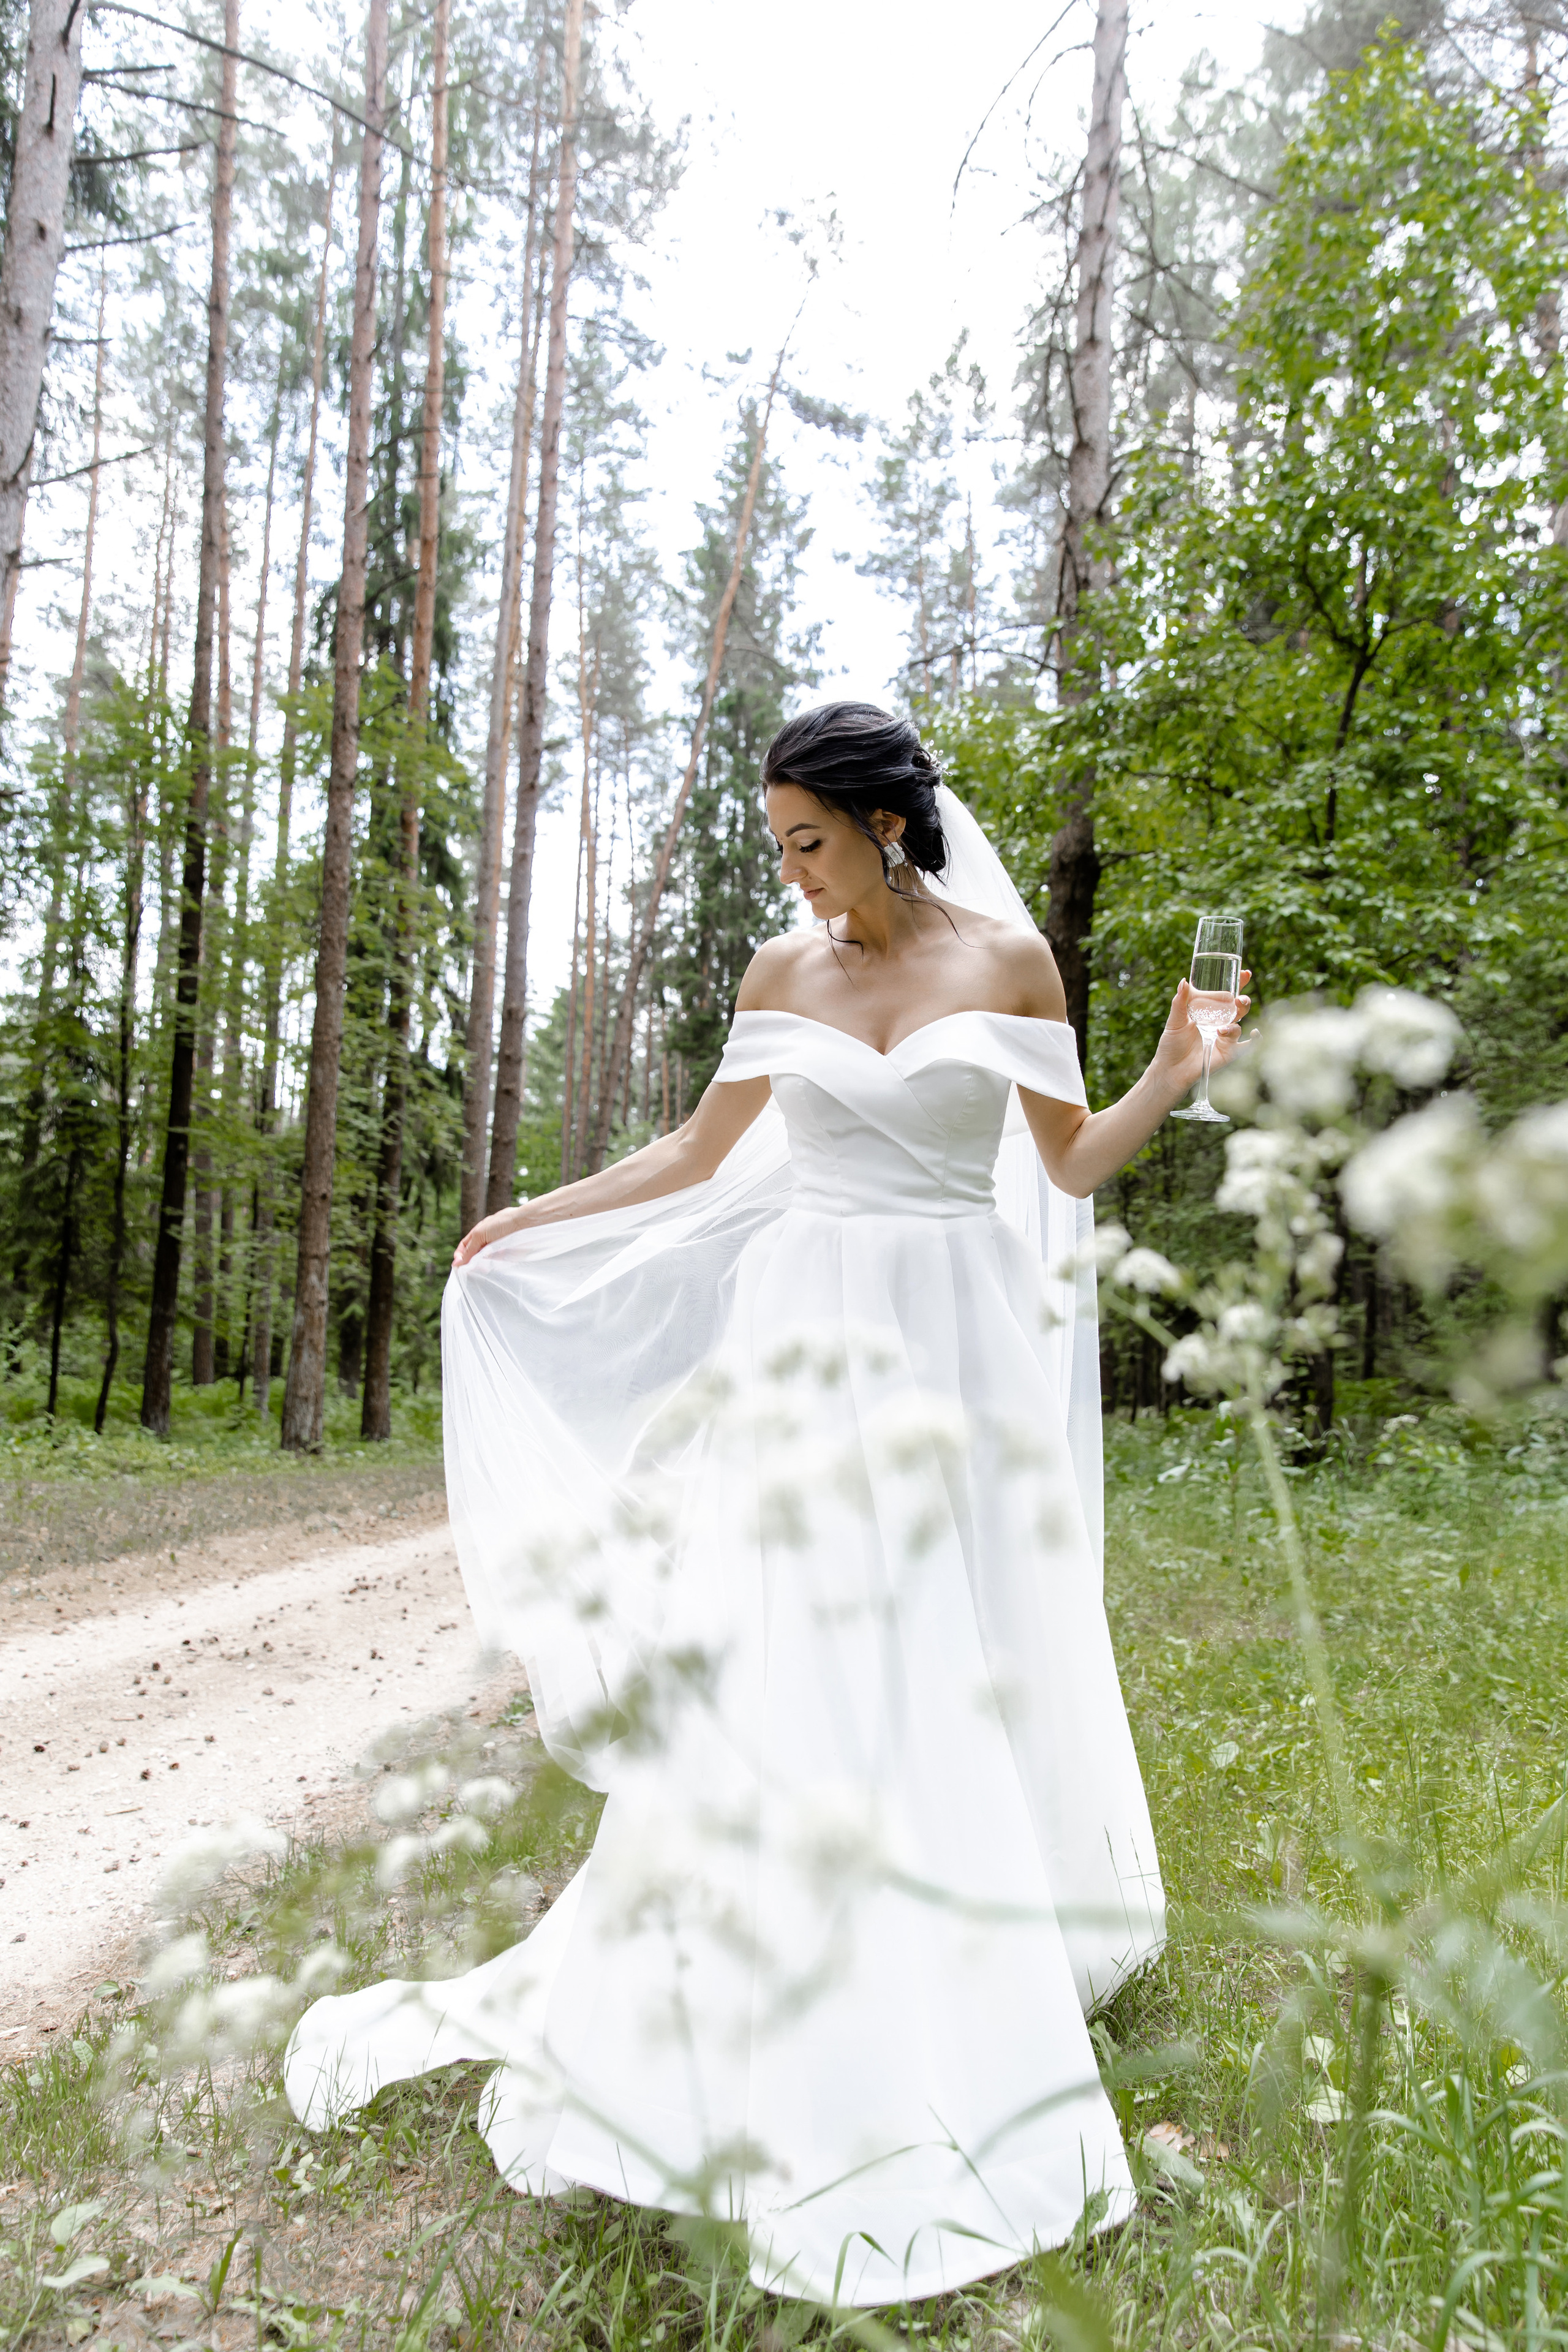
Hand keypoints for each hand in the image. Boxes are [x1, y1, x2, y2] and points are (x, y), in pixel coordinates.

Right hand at [451, 1205, 529, 1270]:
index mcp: (479, 1232)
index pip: (465, 1247)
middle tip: (472, 1270)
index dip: (460, 1256)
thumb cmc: (502, 1224)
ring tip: (484, 1269)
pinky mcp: (508, 1255)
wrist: (525, 1224)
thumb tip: (456, 1263)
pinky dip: (494, 1267)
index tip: (459, 1265)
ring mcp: (498, 1248)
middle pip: (475, 1256)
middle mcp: (488, 1241)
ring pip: (486, 1262)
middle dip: (472, 1264)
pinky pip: (498, 1264)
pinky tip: (493, 1268)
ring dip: (483, 1267)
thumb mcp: (480, 1234)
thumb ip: (468, 1250)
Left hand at [1151, 971, 1252, 1096]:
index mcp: (1210, 1011)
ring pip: (1240, 1024)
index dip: (1239, 983)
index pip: (1227, 995)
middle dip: (1243, 1001)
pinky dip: (1255, 1039)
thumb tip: (1183, 982)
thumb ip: (1180, 1002)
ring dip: (1234, 1024)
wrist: (1171, 1069)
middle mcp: (1221, 1022)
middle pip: (1239, 1007)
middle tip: (1238, 1000)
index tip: (1245, 973)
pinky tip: (1255, 1033)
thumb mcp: (1175, 1020)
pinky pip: (1248, 1045)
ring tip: (1221, 1030)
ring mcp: (1226, 1038)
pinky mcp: (1229, 1052)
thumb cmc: (1172, 1044)